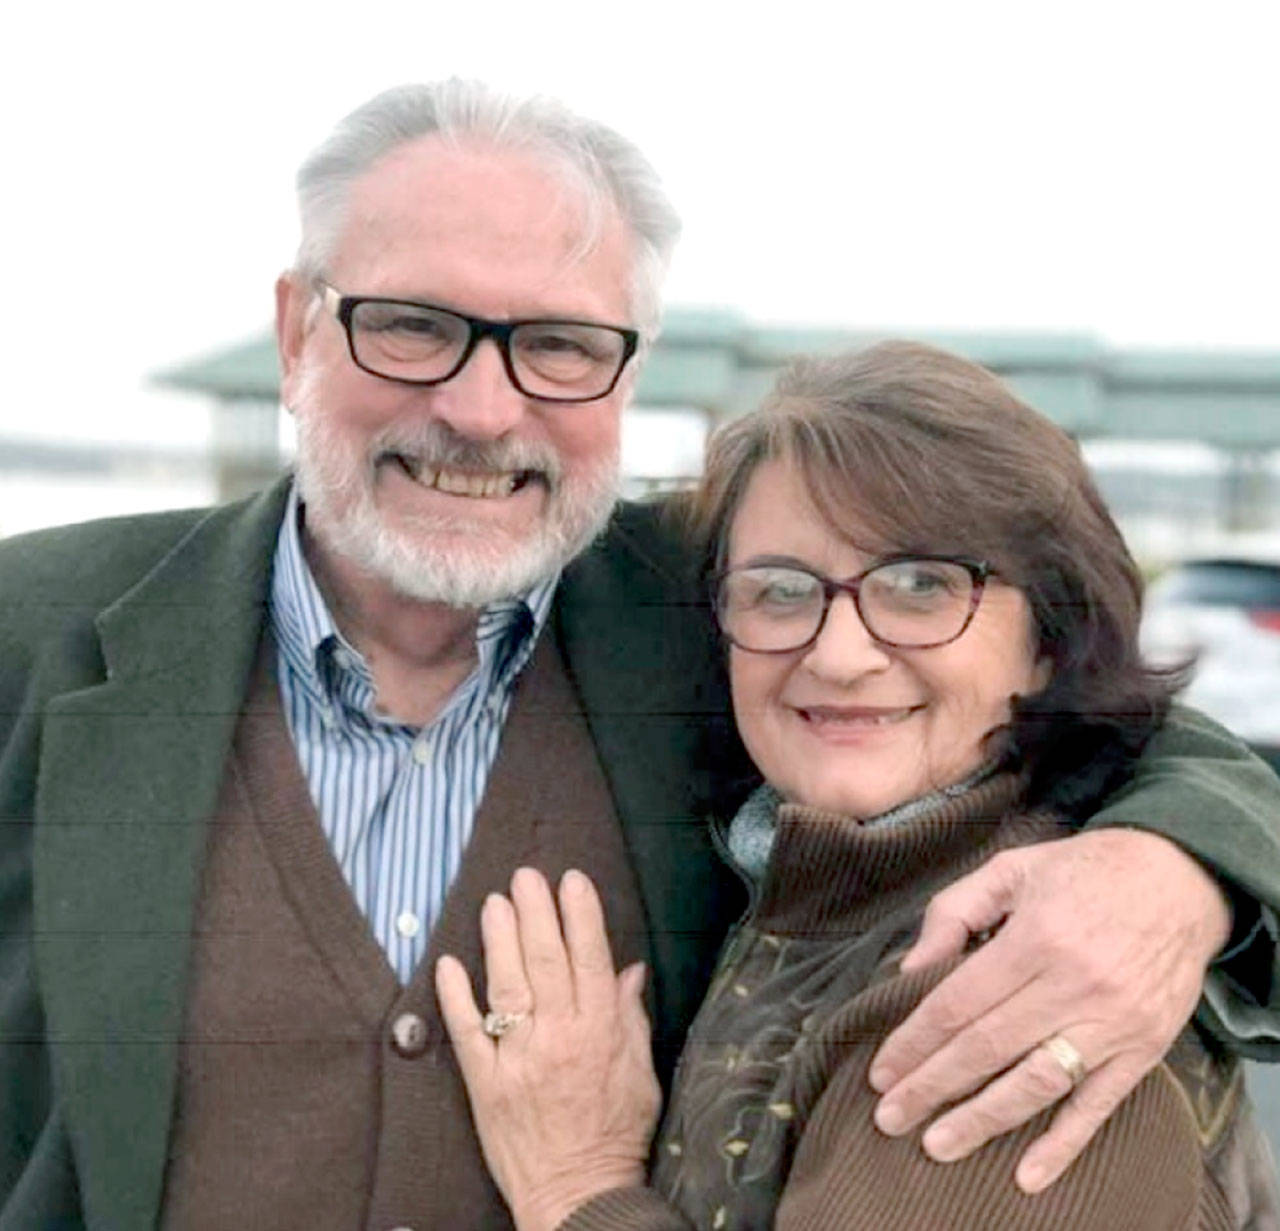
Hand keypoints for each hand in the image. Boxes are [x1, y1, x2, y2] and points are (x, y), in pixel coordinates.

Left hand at [436, 868, 660, 1230]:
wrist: (578, 1197)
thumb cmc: (615, 1135)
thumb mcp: (640, 1074)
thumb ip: (631, 1018)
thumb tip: (629, 970)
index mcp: (600, 1034)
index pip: (590, 960)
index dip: (581, 916)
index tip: (572, 881)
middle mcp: (559, 1040)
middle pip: (546, 963)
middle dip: (536, 913)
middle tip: (526, 876)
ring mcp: (518, 1061)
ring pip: (507, 988)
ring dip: (499, 941)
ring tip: (495, 902)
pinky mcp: (485, 1085)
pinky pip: (466, 1034)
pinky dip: (455, 998)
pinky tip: (448, 964)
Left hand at [866, 828, 1231, 1192]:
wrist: (1181, 878)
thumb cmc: (1083, 871)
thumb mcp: (1010, 869)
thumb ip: (954, 912)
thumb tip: (909, 969)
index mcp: (1036, 938)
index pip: (959, 1003)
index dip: (915, 1041)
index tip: (882, 1071)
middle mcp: (1074, 985)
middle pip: (988, 1048)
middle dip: (932, 1086)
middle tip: (889, 1117)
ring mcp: (1113, 1023)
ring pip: (1036, 1084)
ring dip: (982, 1120)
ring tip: (937, 1144)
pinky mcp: (1144, 1049)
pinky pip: (1098, 1105)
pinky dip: (1064, 1144)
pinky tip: (1028, 1175)